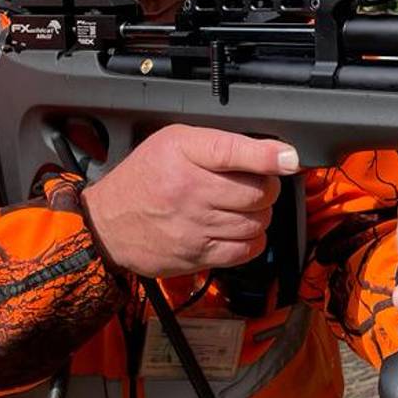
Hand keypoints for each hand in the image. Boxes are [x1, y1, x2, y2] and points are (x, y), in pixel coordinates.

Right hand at [80, 124, 299, 276]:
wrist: (107, 224)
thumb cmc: (145, 177)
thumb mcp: (175, 142)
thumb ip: (220, 144)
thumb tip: (272, 153)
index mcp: (184, 154)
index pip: (234, 151)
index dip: (269, 155)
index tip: (291, 158)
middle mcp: (190, 190)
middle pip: (258, 192)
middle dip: (267, 188)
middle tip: (254, 186)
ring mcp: (194, 226)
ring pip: (257, 222)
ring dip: (259, 215)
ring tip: (242, 208)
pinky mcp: (197, 255)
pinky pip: (245, 250)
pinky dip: (252, 240)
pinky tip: (239, 230)